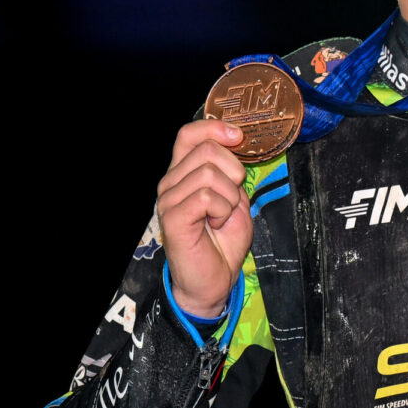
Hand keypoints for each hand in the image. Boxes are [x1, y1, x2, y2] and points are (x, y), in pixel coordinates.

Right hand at [155, 119, 251, 317]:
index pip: (190, 134)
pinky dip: (222, 210)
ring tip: (221, 217)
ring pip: (210, 174)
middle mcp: (171, 182)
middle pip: (206, 150)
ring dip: (229, 198)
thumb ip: (231, 173)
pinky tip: (215, 225)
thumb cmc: (223, 241)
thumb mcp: (235, 198)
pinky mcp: (172, 217)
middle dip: (233, 172)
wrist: (215, 278)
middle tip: (231, 200)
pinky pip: (207, 197)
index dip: (215, 128)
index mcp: (184, 173)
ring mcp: (168, 199)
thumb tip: (236, 143)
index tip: (238, 137)